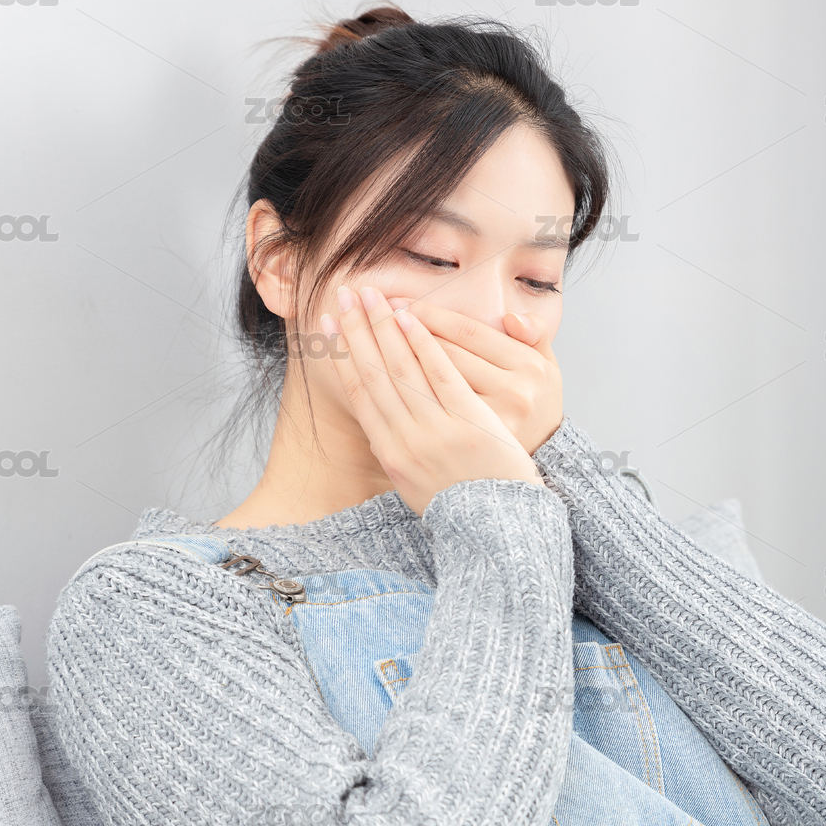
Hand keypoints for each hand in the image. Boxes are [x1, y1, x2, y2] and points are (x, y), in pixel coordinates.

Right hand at [324, 285, 542, 515]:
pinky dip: (423, 343)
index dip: (342, 356)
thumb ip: (400, 454)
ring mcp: (435, 431)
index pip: (359, 394)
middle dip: (357, 330)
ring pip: (402, 368)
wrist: (497, 531)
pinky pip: (440, 374)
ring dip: (383, 326)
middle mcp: (405, 441)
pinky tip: (410, 317)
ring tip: (371, 293)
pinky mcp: (467, 422)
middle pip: (374, 373)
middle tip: (344, 293)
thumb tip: (382, 426)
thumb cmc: (462, 507)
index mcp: (391, 455)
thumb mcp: (418, 487)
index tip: (328, 326)